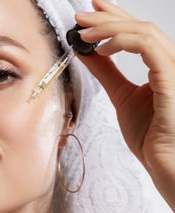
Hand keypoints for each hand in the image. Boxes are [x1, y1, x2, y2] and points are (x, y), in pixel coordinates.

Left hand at [75, 0, 174, 209]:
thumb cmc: (151, 137)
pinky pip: (149, 48)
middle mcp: (172, 62)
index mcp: (162, 66)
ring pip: (144, 32)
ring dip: (110, 28)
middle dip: (108, 17)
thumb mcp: (121, 96)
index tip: (91, 11)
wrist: (166, 163)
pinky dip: (123, 42)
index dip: (116, 17)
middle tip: (81, 15)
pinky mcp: (173, 79)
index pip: (139, 33)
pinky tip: (102, 48)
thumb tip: (85, 52)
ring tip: (84, 33)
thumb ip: (106, 72)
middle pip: (141, 27)